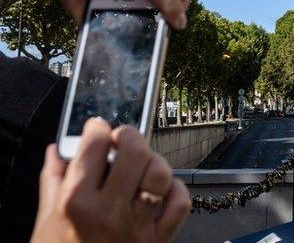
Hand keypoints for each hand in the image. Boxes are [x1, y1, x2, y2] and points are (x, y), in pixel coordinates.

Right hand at [30, 119, 190, 242]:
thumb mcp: (46, 219)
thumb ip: (53, 180)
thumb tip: (58, 149)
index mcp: (75, 202)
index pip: (94, 147)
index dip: (98, 128)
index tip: (99, 128)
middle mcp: (108, 212)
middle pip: (134, 154)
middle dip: (131, 137)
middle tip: (124, 139)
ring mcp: (136, 227)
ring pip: (160, 175)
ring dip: (155, 162)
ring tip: (144, 165)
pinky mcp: (159, 240)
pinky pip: (181, 203)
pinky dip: (176, 190)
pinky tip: (162, 190)